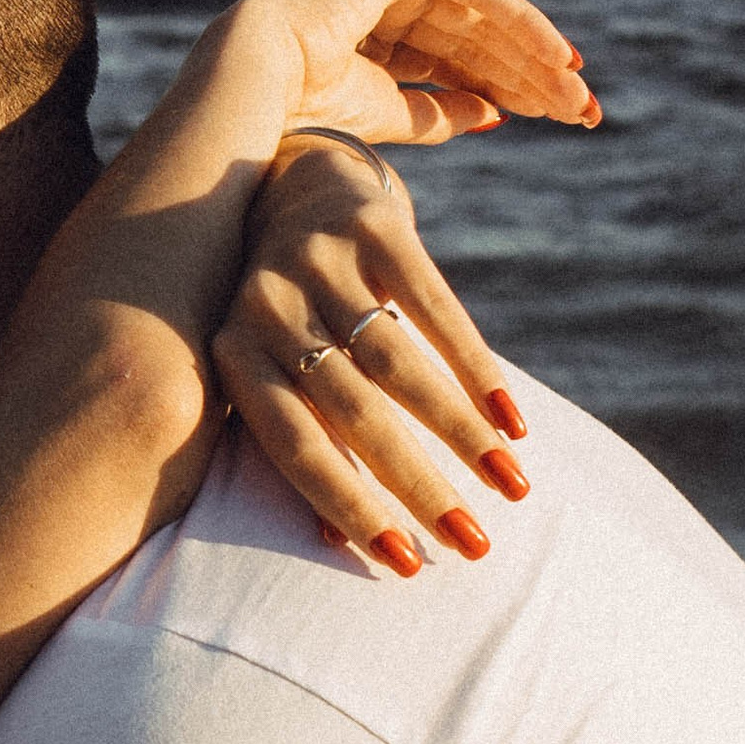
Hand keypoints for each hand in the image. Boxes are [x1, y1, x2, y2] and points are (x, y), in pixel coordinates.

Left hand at [215, 134, 532, 572]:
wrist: (292, 179)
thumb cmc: (289, 310)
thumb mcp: (274, 368)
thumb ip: (299, 441)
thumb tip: (333, 542)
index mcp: (233, 355)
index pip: (291, 446)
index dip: (347, 505)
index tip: (406, 564)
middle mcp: (265, 305)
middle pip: (351, 412)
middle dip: (419, 485)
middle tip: (476, 544)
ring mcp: (316, 259)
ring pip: (397, 364)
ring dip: (461, 432)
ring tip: (511, 484)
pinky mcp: (372, 224)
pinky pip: (434, 306)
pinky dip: (477, 367)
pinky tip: (511, 419)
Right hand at [231, 0, 595, 149]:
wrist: (266, 80)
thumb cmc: (309, 108)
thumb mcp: (390, 115)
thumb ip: (440, 113)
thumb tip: (495, 114)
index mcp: (379, 35)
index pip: (461, 61)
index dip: (512, 88)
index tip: (561, 117)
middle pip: (479, 39)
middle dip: (532, 76)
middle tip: (584, 111)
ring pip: (484, 18)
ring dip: (534, 57)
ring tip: (575, 94)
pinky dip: (520, 22)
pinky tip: (556, 56)